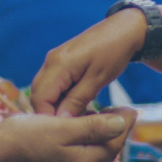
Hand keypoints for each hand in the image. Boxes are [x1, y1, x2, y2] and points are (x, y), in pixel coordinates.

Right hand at [0, 110, 135, 161]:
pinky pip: (77, 157)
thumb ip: (94, 127)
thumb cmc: (23, 137)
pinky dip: (83, 142)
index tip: (132, 107)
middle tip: (121, 109)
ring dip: (98, 135)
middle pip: (104, 152)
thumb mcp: (62, 127)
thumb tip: (122, 123)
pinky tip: (79, 127)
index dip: (124, 125)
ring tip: (101, 113)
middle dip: (114, 131)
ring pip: (91, 155)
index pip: (113, 145)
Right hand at [31, 11, 148, 117]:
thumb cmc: (114, 52)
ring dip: (56, 106)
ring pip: (45, 91)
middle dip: (50, 113)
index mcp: (59, 64)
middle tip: (69, 127)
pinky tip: (76, 105)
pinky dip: (62, 97)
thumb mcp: (98, 79)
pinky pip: (54, 84)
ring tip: (75, 118)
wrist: (123, 29)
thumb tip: (62, 120)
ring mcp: (54, 61)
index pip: (40, 97)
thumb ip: (78, 99)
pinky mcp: (61, 62)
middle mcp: (51, 61)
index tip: (63, 131)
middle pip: (38, 94)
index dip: (48, 117)